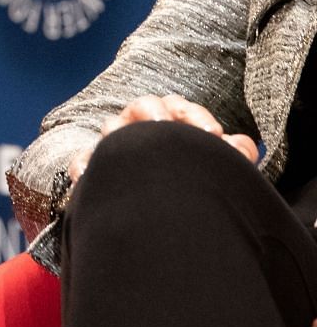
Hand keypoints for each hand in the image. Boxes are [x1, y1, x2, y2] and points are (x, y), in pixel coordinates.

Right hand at [65, 94, 259, 185]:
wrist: (166, 221)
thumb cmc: (193, 181)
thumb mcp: (217, 166)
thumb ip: (233, 155)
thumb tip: (242, 145)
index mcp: (171, 121)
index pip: (180, 106)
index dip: (196, 116)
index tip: (214, 134)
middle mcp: (142, 126)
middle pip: (143, 105)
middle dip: (154, 112)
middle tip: (166, 124)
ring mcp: (117, 144)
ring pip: (112, 127)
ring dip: (120, 133)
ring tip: (133, 149)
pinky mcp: (97, 166)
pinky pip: (84, 159)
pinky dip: (84, 164)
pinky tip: (89, 175)